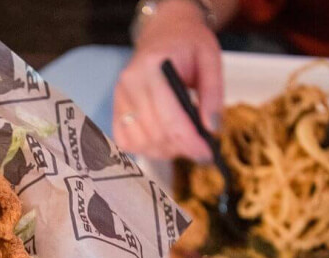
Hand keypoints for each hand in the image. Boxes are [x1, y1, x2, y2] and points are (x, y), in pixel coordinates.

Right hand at [113, 0, 222, 159]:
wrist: (163, 34)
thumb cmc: (188, 46)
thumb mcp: (211, 61)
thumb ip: (213, 95)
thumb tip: (211, 129)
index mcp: (153, 68)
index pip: (169, 117)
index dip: (189, 141)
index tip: (207, 153)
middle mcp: (129, 84)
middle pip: (155, 134)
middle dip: (181, 147)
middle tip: (200, 148)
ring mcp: (118, 98)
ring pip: (140, 142)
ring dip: (165, 150)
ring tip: (182, 140)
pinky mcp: (115, 109)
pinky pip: (126, 142)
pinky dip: (145, 148)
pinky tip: (161, 140)